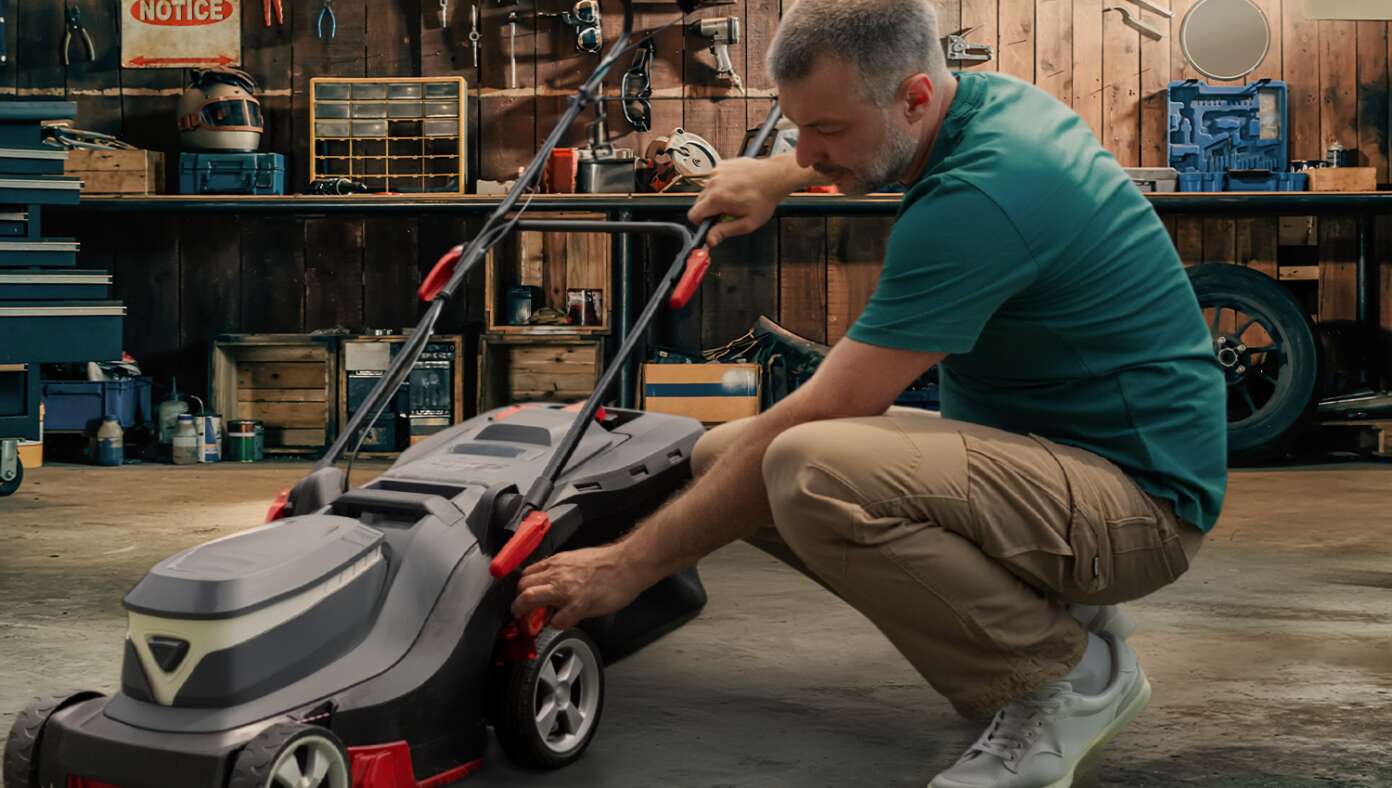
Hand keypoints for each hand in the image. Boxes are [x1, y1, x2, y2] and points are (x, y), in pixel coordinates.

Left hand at [511, 544, 656, 628]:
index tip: (525, 599)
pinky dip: (557, 625)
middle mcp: (556, 574)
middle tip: (525, 614)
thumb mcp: (577, 560)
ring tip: (532, 623)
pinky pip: (556, 621)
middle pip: (522, 588)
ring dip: (526, 614)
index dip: (523, 590)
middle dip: (519, 603)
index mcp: (556, 563)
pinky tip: (564, 623)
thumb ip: (562, 571)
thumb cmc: (609, 563)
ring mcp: (565, 590)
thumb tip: (554, 583)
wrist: (628, 563)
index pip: (527, 575)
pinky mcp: (578, 605)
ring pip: (528, 599)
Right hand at [687, 158, 782, 246]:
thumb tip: (709, 240)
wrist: (774, 176)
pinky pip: (713, 180)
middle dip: (709, 210)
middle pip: (699, 203)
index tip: (710, 223)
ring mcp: (716, 172)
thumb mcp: (747, 223)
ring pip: (706, 191)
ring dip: (715, 197)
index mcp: (717, 199)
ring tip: (734, 198)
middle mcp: (713, 183)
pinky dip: (721, 185)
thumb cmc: (764, 199)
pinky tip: (735, 187)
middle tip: (727, 211)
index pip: (693, 215)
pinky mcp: (721, 165)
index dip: (700, 223)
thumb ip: (725, 232)